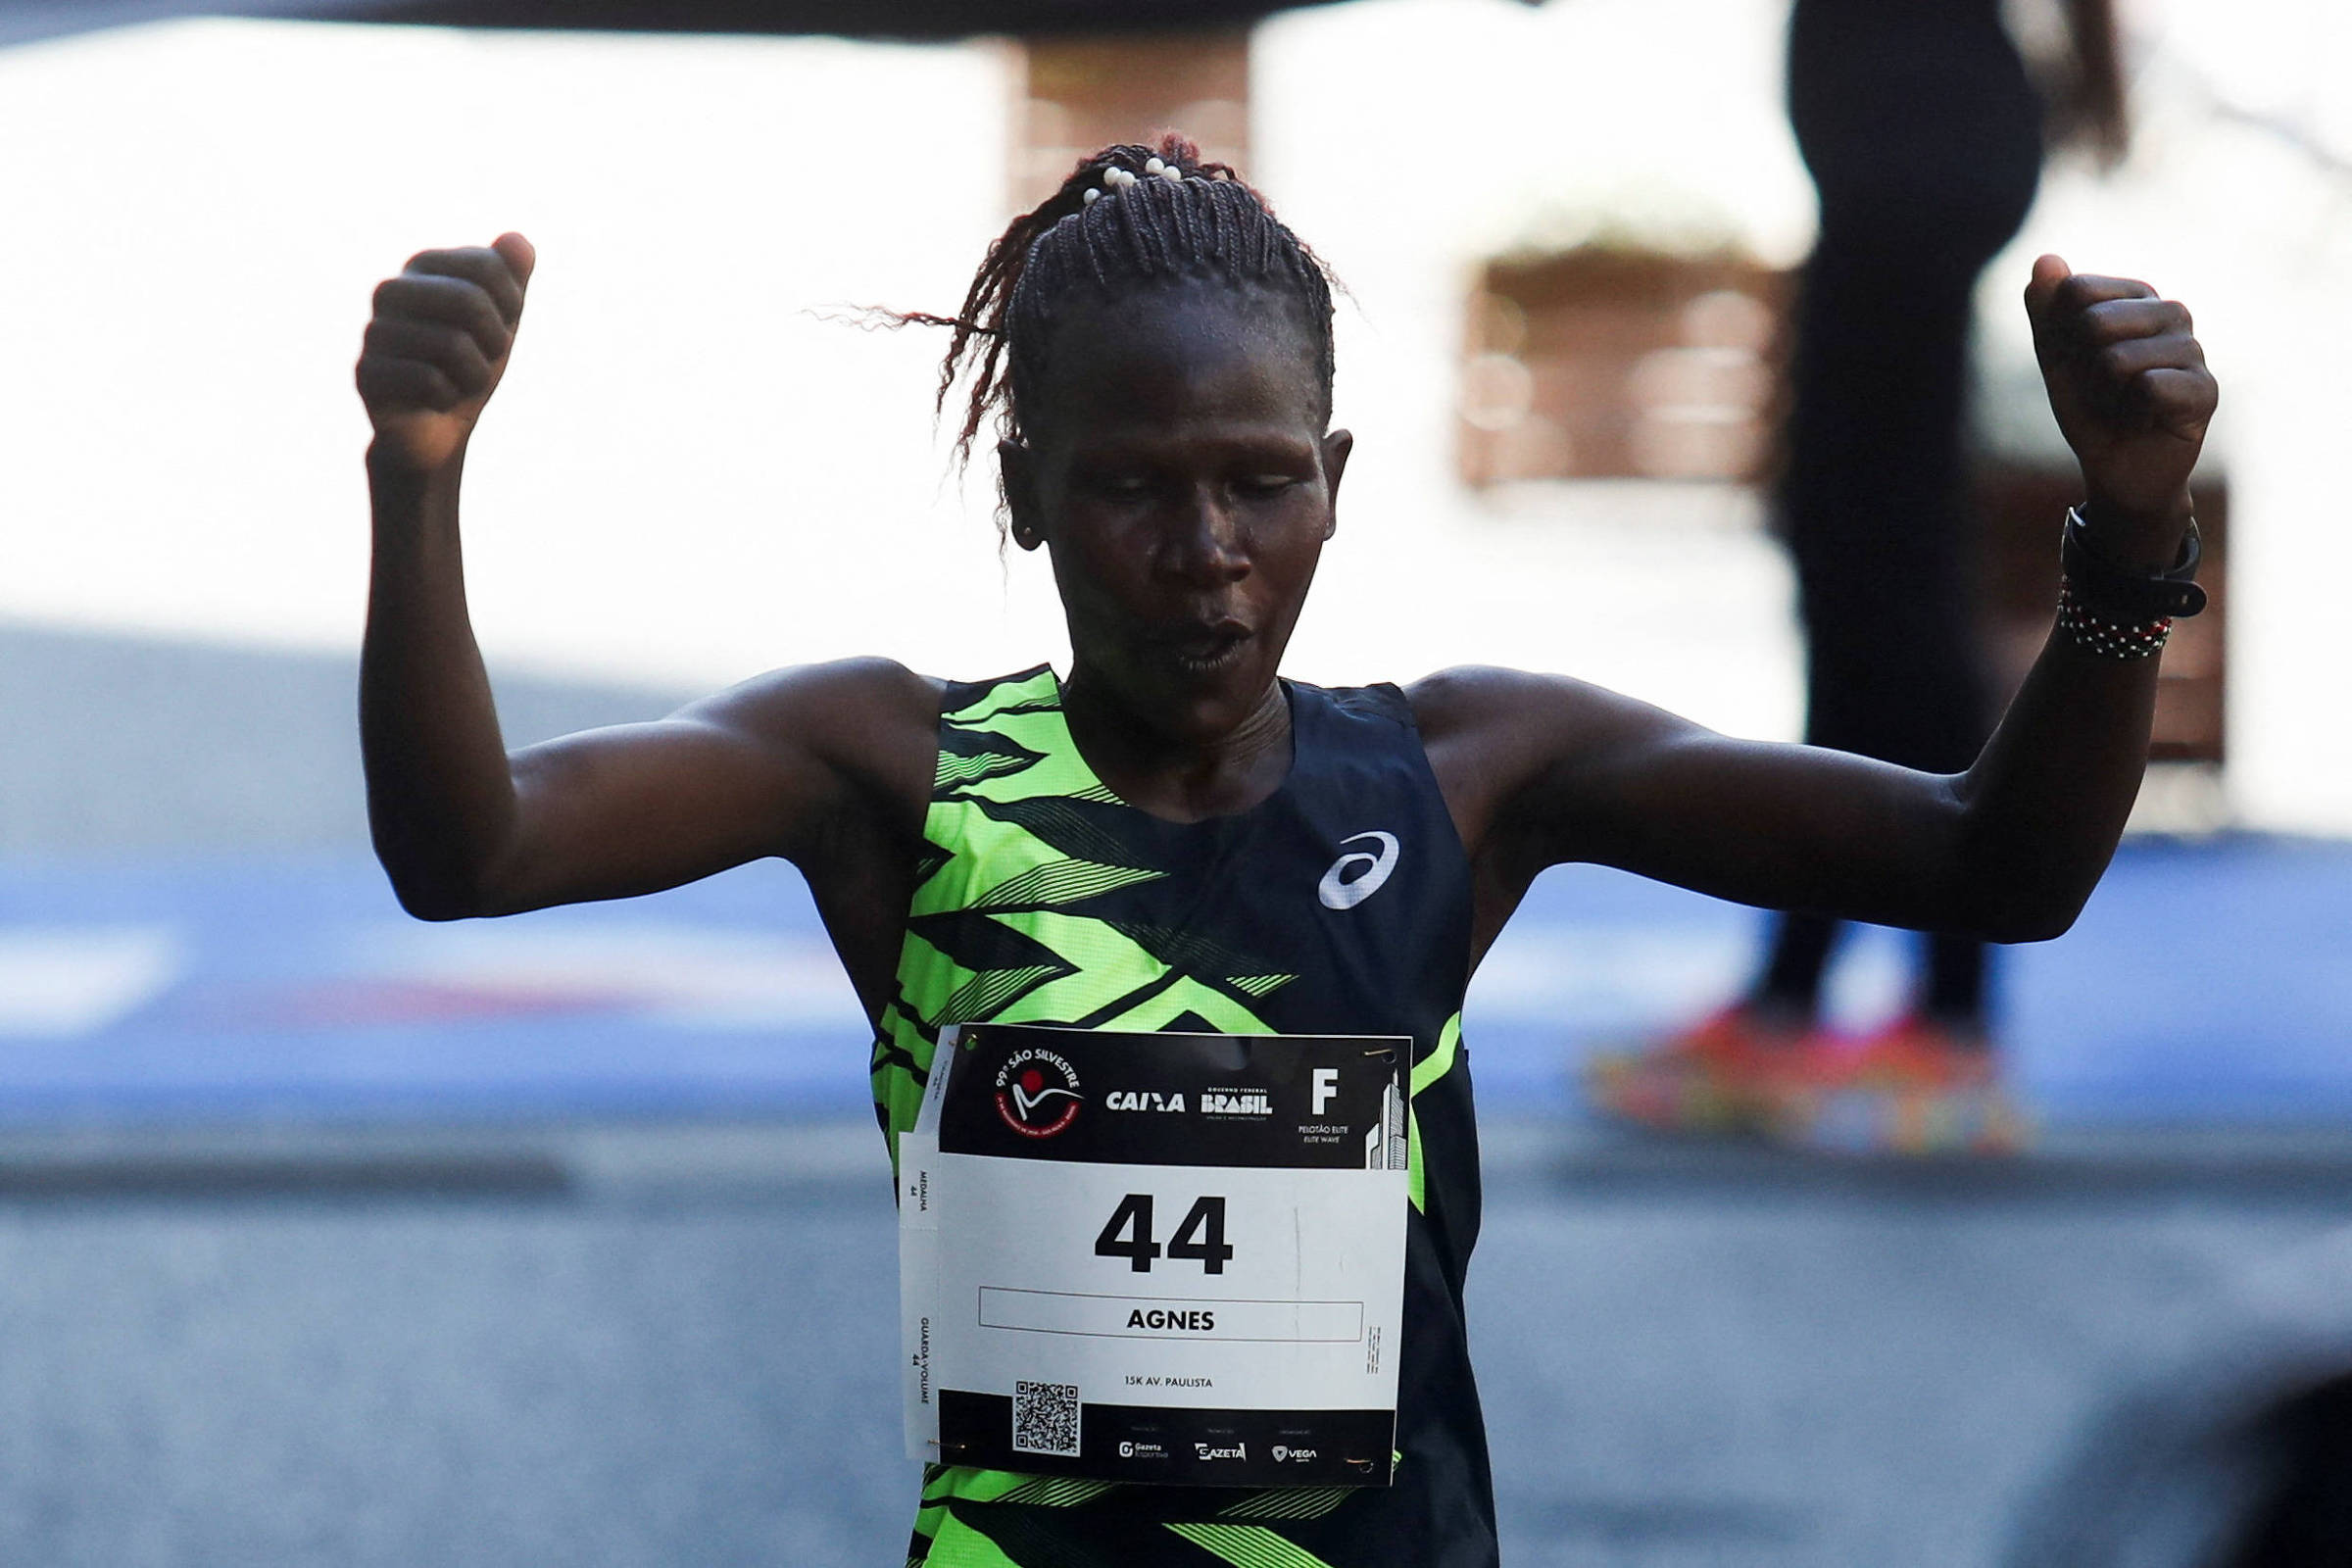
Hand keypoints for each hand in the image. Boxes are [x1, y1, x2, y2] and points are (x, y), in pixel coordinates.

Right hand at [356, 233, 535, 473]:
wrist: (439, 427)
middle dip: (494, 341)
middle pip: (469, 301)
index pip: (487, 266)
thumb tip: (518, 240)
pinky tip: (435, 401)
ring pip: (452, 345)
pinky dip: (448, 398)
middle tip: (483, 359)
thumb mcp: (502, 318)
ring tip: (458, 382)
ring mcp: (374, 331)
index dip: (509, 305)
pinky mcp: (366, 374)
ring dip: (474, 376)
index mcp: (423, 266)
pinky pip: (430, 382)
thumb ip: (512, 275)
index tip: (498, 326)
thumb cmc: (471, 362)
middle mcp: (390, 290)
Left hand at [2023, 255, 2216, 560]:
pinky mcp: (2205, 389)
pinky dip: (2131, 412)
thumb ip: (2047, 311)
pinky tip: (2147, 419)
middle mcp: (2171, 313)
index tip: (2078, 361)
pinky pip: (2148, 388)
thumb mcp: (2057, 358)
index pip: (2075, 291)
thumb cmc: (2091, 407)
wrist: (2116, 467)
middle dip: (2081, 368)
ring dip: (2104, 395)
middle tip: (2102, 390)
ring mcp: (2193, 350)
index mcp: (2136, 297)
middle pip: (2093, 322)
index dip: (2060, 337)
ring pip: (2117, 359)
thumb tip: (2045, 260)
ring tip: (2124, 405)